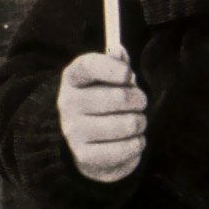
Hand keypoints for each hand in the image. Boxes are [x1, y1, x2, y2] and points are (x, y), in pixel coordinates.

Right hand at [57, 51, 146, 182]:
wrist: (87, 144)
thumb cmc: (103, 102)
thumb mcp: (106, 80)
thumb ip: (115, 64)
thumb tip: (119, 51)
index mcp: (73, 78)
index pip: (88, 65)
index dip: (112, 67)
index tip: (128, 74)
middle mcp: (68, 104)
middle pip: (118, 97)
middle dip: (138, 99)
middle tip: (140, 101)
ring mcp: (73, 131)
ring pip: (127, 124)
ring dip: (140, 122)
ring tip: (136, 122)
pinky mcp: (85, 156)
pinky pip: (127, 148)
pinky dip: (138, 143)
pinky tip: (133, 140)